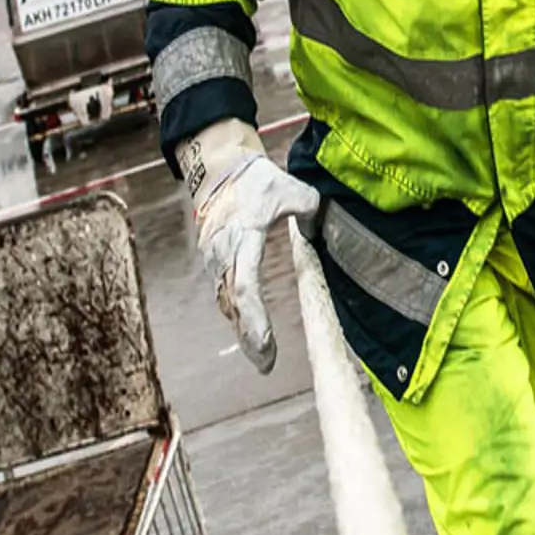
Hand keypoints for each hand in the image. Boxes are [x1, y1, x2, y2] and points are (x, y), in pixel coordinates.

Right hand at [178, 118, 321, 373]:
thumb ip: (310, 209)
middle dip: (248, 335)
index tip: (265, 340)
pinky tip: (250, 336)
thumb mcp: (290, 187)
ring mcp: (215, 259)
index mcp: (243, 235)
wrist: (219, 170)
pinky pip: (225, 295)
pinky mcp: (214, 263)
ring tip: (263, 359)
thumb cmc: (257, 180)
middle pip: (234, 303)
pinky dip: (237, 317)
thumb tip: (319, 230)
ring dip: (242, 331)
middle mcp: (224, 253)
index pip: (245, 282)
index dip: (254, 315)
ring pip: (227, 303)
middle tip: (267, 364)